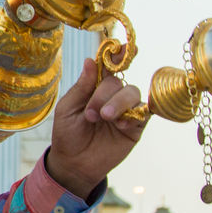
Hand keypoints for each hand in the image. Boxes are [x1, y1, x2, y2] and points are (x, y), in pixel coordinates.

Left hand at [45, 59, 144, 199]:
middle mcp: (112, 96)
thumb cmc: (67, 134)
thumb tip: (90, 60)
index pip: (109, 66)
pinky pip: (143, 113)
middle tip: (91, 114)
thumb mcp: (68, 109)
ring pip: (133, 93)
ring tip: (104, 118)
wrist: (74, 164)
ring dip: (118, 102)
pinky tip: (120, 123)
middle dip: (104, 95)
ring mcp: (125, 110)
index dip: (117, 55)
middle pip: (118, 81)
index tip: (123, 48)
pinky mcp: (135, 127)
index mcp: (94, 88)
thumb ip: (81, 87)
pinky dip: (133, 114)